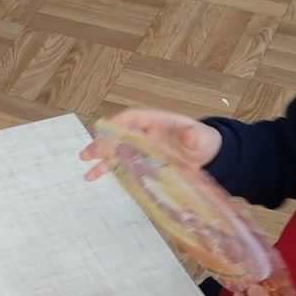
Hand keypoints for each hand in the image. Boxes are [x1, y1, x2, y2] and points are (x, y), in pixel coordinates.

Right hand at [79, 108, 222, 180]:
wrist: (209, 155)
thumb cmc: (203, 141)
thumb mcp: (200, 138)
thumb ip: (192, 136)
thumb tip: (188, 134)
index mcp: (155, 121)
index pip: (131, 118)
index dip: (116, 124)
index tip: (102, 131)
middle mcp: (145, 134)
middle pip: (118, 136)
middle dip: (102, 144)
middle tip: (88, 154)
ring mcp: (143, 149)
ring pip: (118, 152)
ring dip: (102, 160)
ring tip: (87, 171)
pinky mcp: (144, 163)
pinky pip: (125, 165)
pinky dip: (112, 170)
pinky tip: (97, 177)